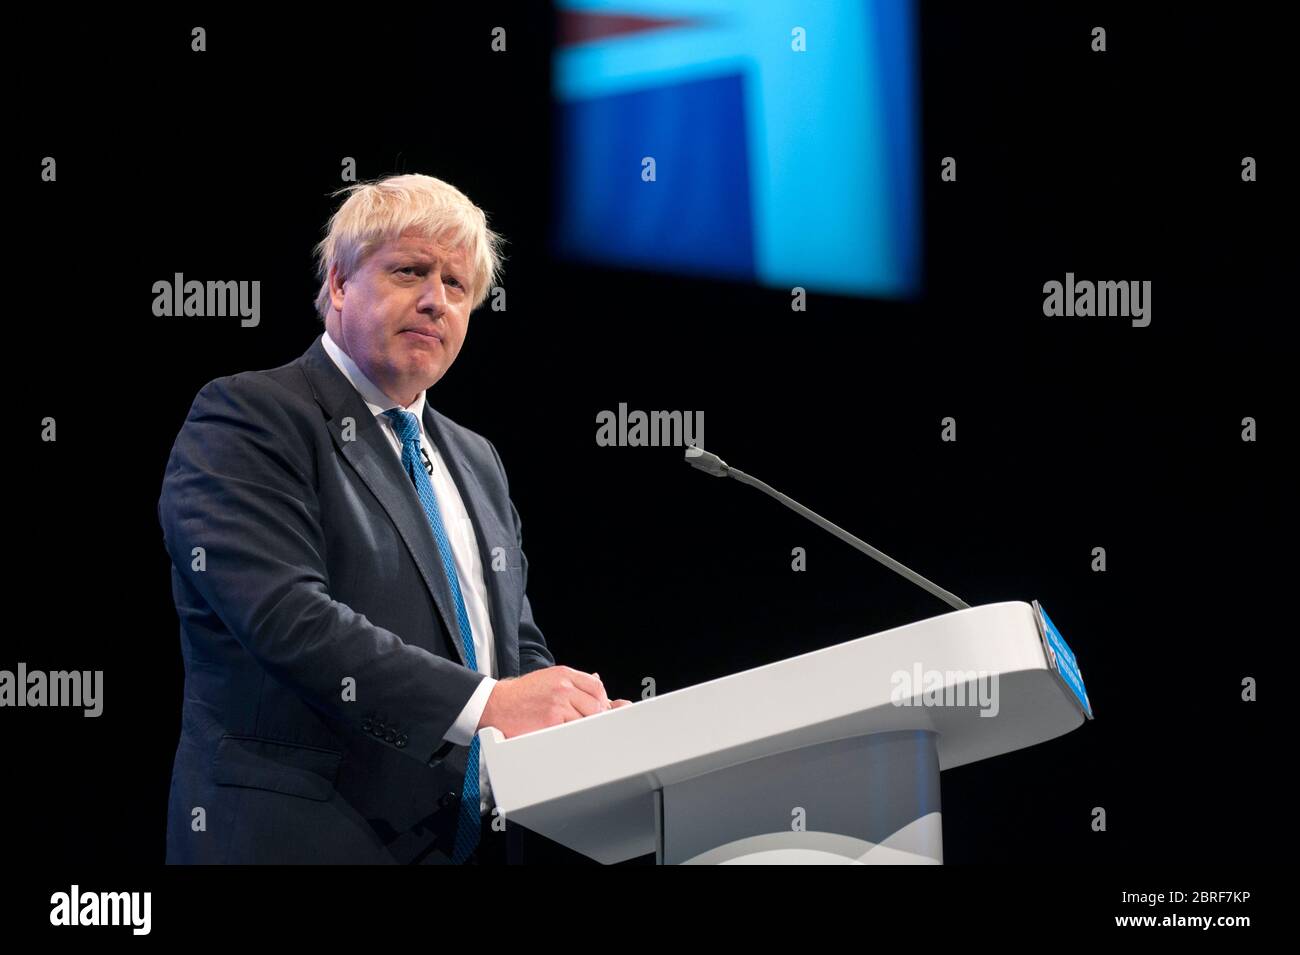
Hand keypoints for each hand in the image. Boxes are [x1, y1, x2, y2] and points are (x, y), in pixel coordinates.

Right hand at [479, 666, 631, 737]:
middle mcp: (563, 687)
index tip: (597, 709)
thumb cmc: (522, 694)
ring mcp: (558, 704)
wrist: (498, 704)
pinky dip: (572, 735)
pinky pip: (573, 731)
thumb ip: (573, 682)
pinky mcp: (551, 721)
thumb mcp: (548, 678)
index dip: (601, 700)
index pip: (596, 686)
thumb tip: (596, 682)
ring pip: (586, 720)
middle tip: (585, 723)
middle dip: (594, 716)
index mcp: (564, 674)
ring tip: (571, 729)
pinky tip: (563, 734)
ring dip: (582, 727)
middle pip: (596, 705)